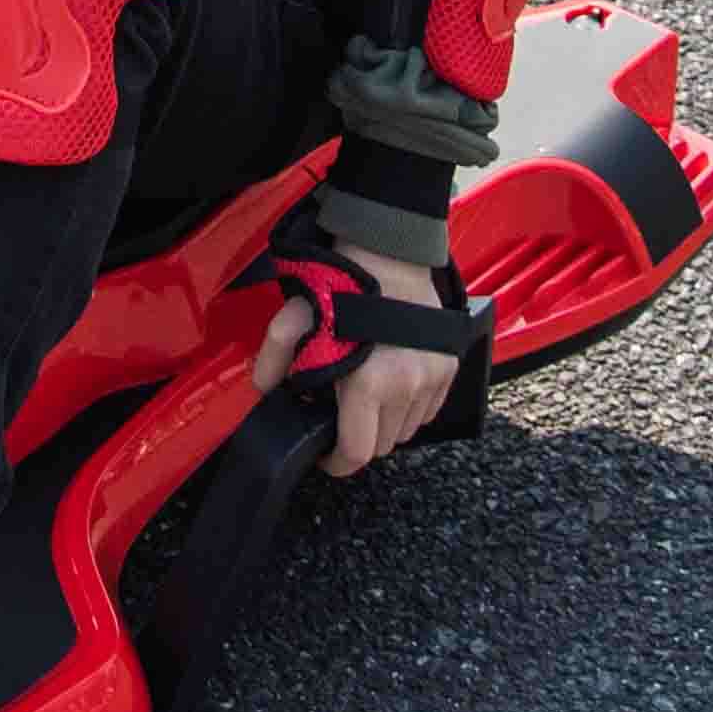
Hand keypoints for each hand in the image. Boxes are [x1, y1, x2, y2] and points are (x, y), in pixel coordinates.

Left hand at [254, 244, 461, 477]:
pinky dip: (409, 409)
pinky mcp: (448, 367)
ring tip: (365, 399)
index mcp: (369, 383)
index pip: (356, 452)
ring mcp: (432, 378)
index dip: (337, 463)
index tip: (326, 457)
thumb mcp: (296, 317)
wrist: (390, 249)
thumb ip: (275, 358)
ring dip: (385, 425)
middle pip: (382, 445)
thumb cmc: (346, 281)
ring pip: (406, 431)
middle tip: (341, 417)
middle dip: (358, 439)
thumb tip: (264, 389)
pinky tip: (391, 387)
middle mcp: (407, 386)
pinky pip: (428, 411)